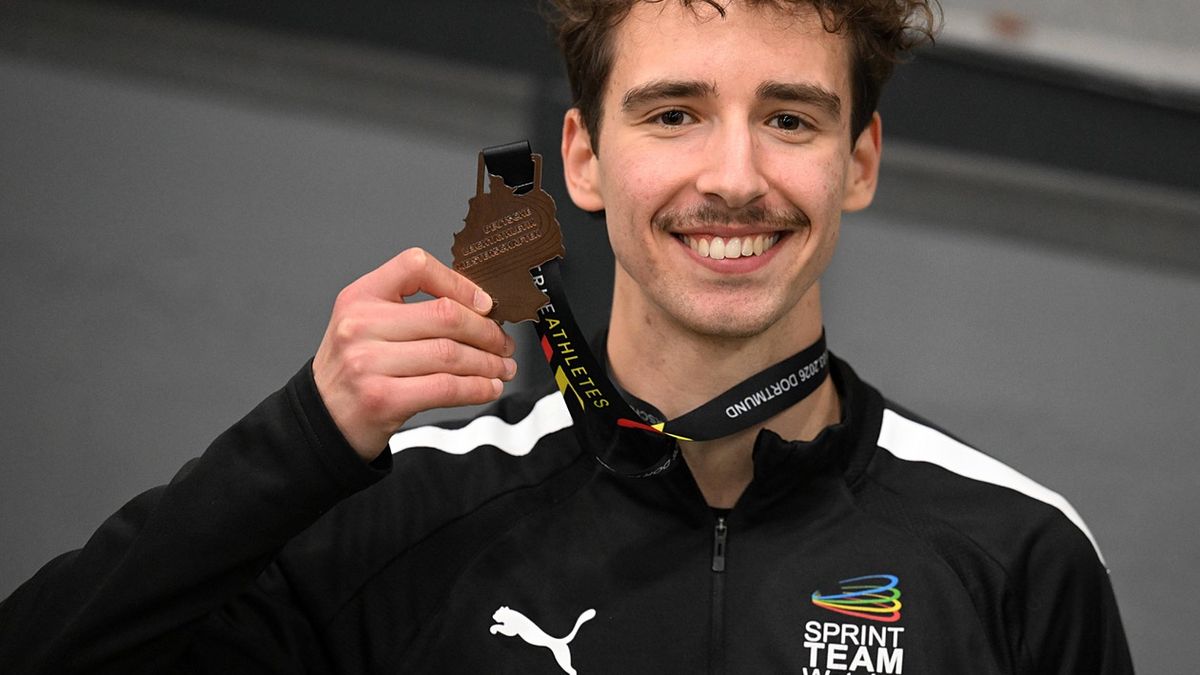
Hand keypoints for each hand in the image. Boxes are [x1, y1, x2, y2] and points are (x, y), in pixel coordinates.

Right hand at [313, 248, 515, 460]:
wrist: (321, 422)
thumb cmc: (354, 371)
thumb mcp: (366, 326)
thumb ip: (410, 311)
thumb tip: (480, 311)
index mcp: (359, 296)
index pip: (416, 267)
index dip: (460, 283)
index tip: (485, 304)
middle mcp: (360, 325)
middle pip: (445, 315)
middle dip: (487, 331)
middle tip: (503, 343)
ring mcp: (368, 363)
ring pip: (451, 354)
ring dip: (488, 363)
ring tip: (502, 368)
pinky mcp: (382, 398)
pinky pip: (446, 387)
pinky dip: (477, 388)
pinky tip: (488, 387)